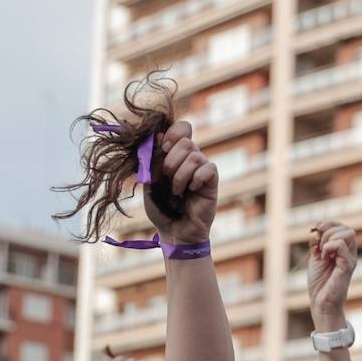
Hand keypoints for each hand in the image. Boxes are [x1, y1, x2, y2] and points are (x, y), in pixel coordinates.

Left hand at [146, 121, 217, 243]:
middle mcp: (191, 159)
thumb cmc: (161, 208)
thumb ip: (152, 160)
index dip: (173, 132)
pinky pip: (208, 169)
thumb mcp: (149, 181)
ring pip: (195, 155)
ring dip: (180, 174)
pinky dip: (195, 178)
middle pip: (186, 141)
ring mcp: (203, 170)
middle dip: (171, 159)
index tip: (162, 148)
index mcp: (176, 154)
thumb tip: (156, 136)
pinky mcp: (212, 182)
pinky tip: (191, 191)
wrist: (174, 232)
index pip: (182, 128)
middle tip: (166, 177)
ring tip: (177, 191)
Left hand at [307, 220, 358, 328]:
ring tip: (323, 253)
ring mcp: (350, 259)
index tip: (317, 230)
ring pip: (348, 233)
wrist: (321, 303)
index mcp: (343, 250)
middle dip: (329, 231)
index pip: (342, 227)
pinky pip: (341, 246)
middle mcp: (350, 254)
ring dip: (329, 238)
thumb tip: (316, 230)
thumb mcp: (315, 258)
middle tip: (319, 246)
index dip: (329, 223)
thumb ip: (317, 243)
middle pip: (347, 228)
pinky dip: (328, 247)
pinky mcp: (347, 266)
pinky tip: (324, 258)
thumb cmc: (319, 283)